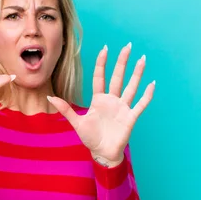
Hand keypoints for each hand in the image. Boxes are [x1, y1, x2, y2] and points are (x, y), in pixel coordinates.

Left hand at [47, 43, 154, 166]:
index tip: (105, 48)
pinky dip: (147, 95)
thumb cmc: (90, 138)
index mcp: (99, 100)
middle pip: (118, 77)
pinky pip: (140, 104)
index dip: (102, 63)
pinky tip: (152, 84)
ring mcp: (122, 108)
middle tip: (128, 46)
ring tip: (142, 59)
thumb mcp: (76, 122)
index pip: (100, 77)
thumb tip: (48, 97)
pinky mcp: (131, 117)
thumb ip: (65, 109)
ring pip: (131, 87)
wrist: (102, 153)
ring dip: (137, 74)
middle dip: (122, 62)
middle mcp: (112, 100)